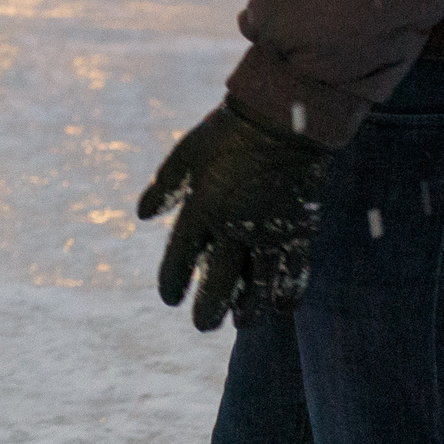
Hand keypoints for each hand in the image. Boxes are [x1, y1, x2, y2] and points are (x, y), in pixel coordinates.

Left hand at [137, 102, 330, 331]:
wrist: (284, 118)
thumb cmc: (229, 131)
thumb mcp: (186, 153)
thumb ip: (165, 187)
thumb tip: (143, 216)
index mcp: (202, 208)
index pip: (180, 258)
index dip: (173, 283)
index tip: (170, 299)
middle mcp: (234, 227)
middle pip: (219, 283)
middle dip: (209, 309)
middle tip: (202, 325)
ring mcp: (270, 231)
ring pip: (258, 285)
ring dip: (248, 309)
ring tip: (240, 323)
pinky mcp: (299, 229)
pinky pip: (294, 272)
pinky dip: (287, 293)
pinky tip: (281, 309)